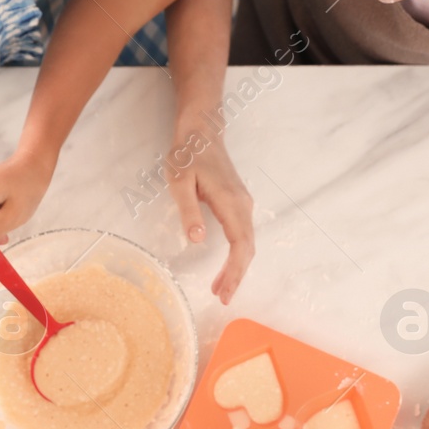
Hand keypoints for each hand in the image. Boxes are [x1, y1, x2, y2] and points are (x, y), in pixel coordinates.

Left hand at [166, 131, 253, 302]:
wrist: (202, 130)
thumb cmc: (188, 154)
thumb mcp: (180, 181)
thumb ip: (189, 210)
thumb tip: (197, 240)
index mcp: (230, 202)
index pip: (240, 244)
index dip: (235, 270)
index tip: (224, 291)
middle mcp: (243, 205)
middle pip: (247, 248)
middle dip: (237, 275)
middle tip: (222, 298)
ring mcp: (243, 203)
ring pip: (247, 242)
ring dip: (237, 267)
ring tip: (221, 288)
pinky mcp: (238, 203)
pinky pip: (243, 235)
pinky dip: (237, 254)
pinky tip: (226, 266)